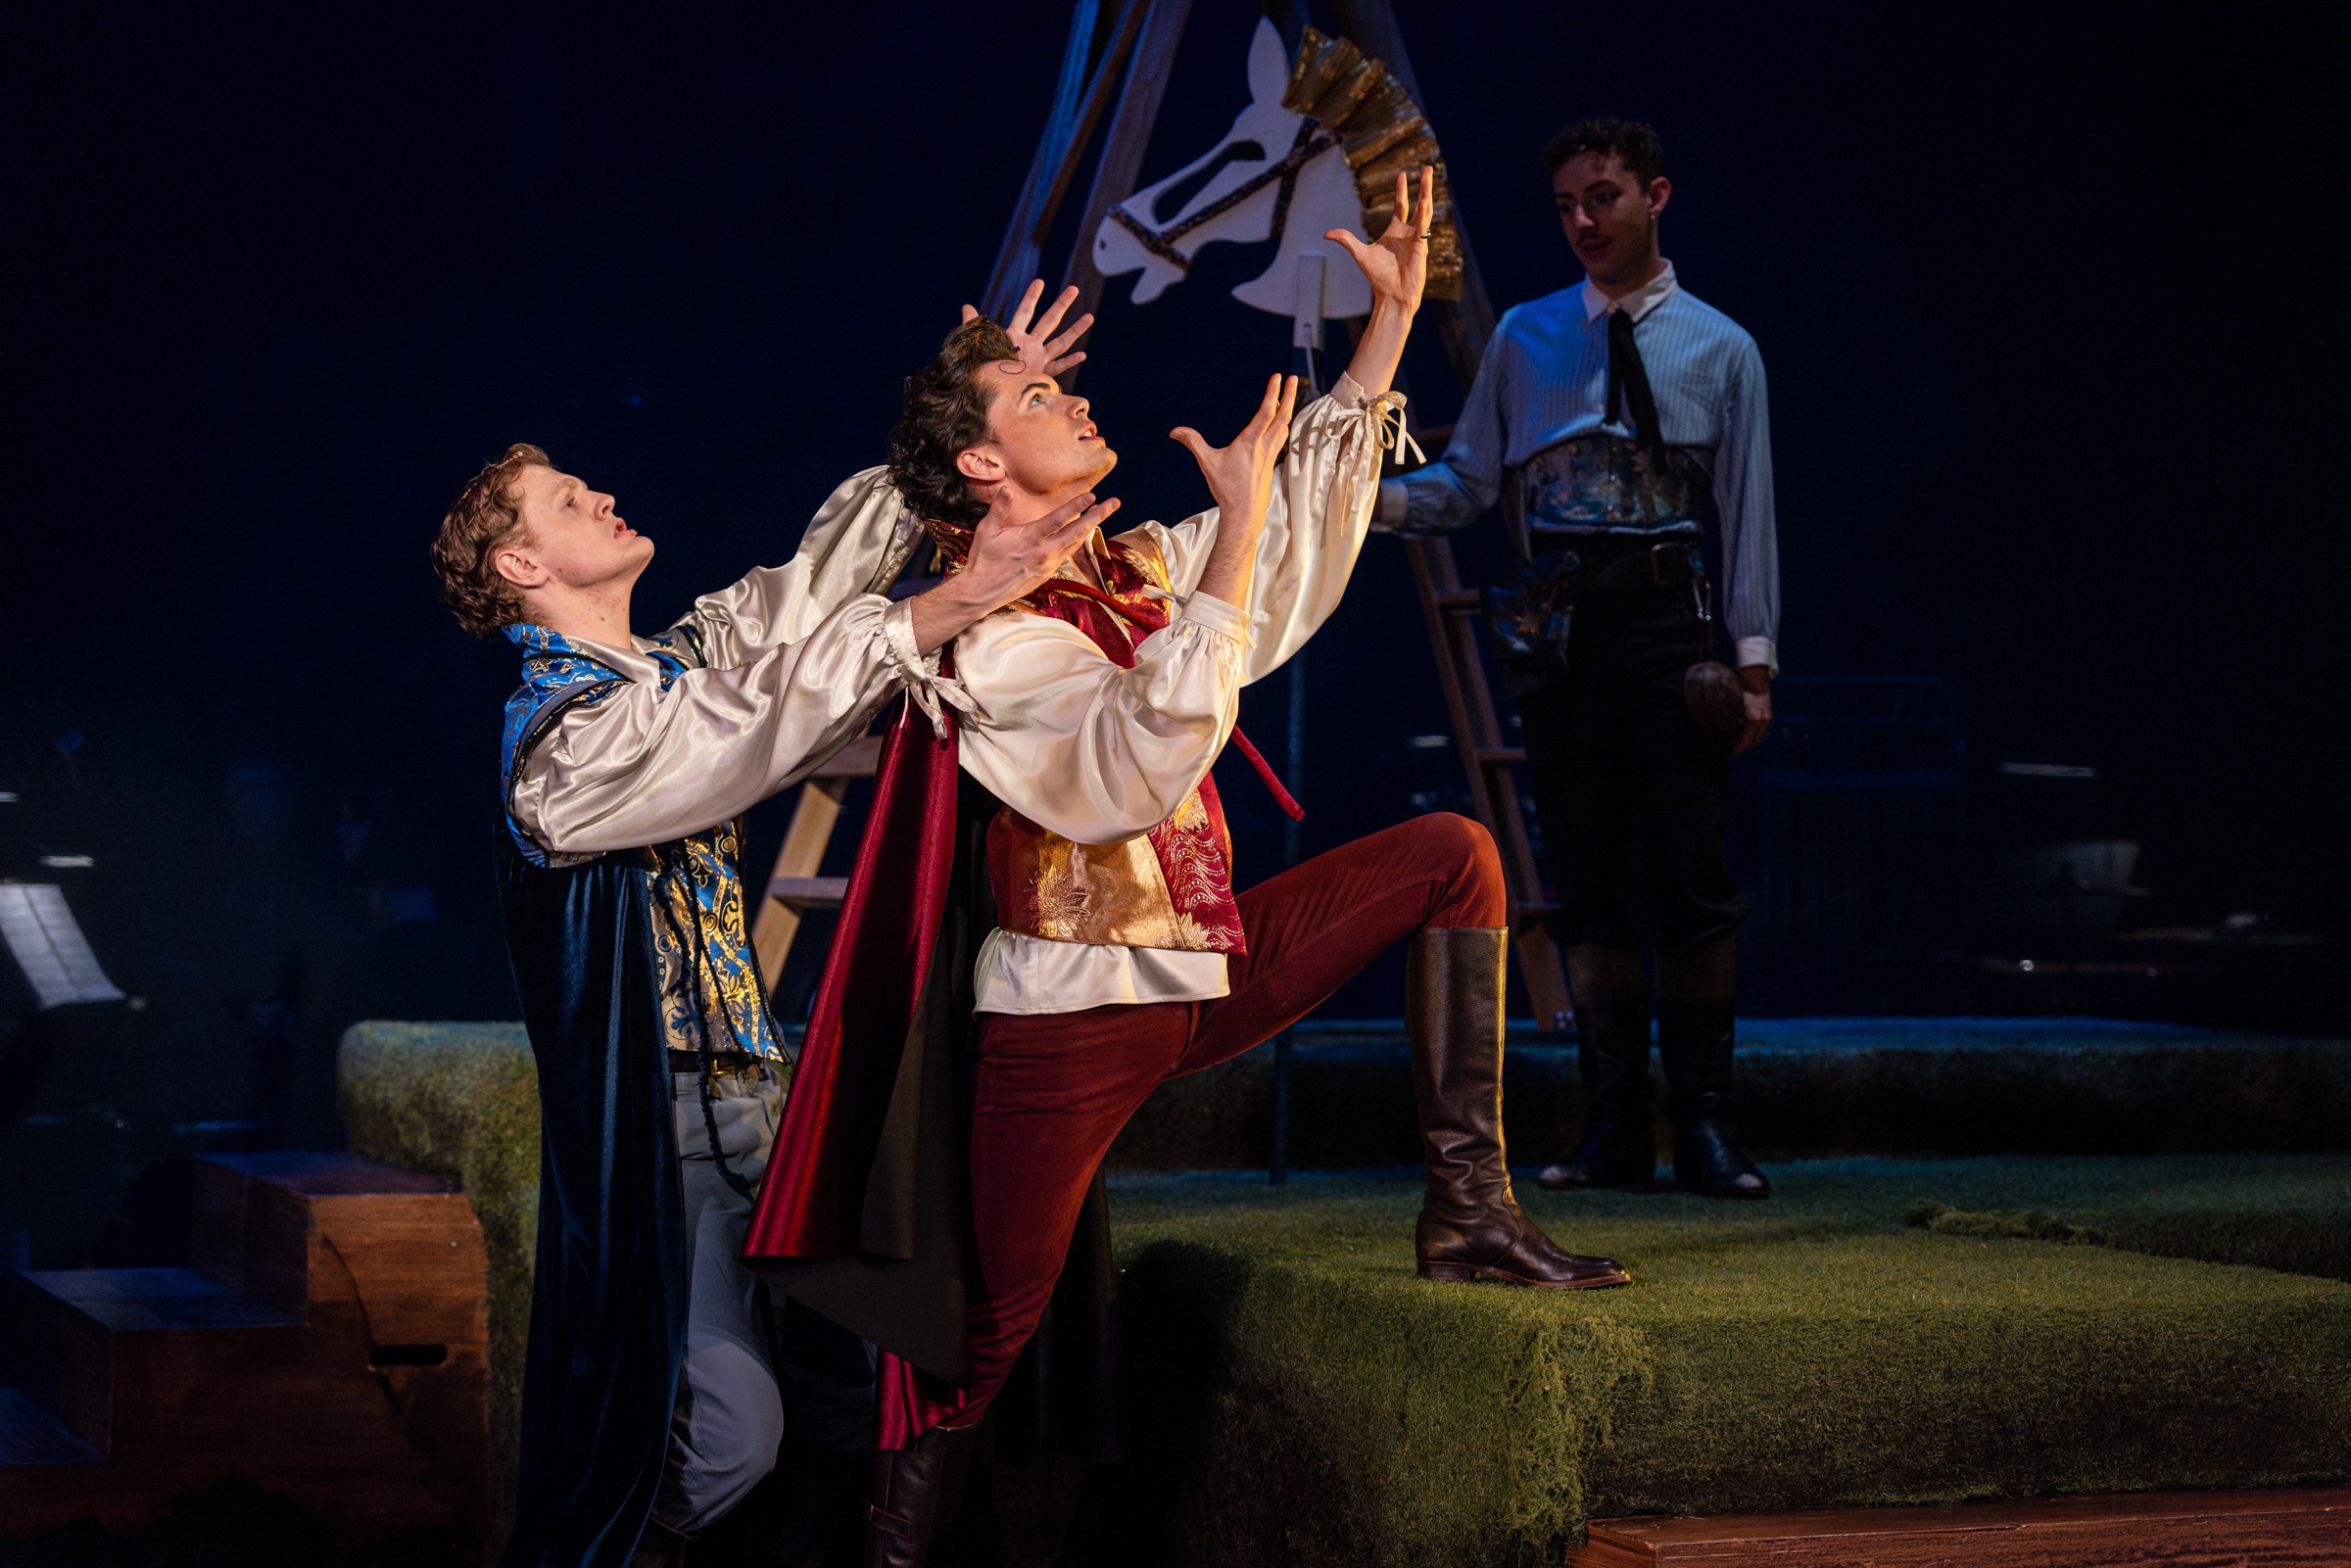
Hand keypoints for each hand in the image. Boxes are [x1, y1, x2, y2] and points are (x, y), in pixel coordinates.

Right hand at [908, 491, 1117, 653]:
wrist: (982, 592)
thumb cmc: (983, 559)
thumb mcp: (986, 530)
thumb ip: (999, 509)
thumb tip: (1007, 489)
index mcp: (1029, 539)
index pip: (1058, 519)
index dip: (1076, 506)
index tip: (1091, 496)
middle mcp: (1044, 552)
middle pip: (1077, 531)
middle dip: (1097, 515)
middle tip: (1114, 502)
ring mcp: (1048, 564)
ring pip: (1075, 543)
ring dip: (1091, 527)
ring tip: (1102, 513)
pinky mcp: (1048, 573)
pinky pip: (1068, 553)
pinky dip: (1078, 541)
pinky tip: (1083, 533)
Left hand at [960, 279, 1092, 377]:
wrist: (989, 395)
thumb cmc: (982, 369)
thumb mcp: (977, 345)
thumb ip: (972, 325)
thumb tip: (966, 306)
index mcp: (1014, 336)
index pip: (1025, 312)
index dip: (1031, 297)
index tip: (1040, 281)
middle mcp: (1029, 345)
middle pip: (1049, 321)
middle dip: (1061, 305)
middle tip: (1074, 289)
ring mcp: (1038, 359)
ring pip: (1060, 342)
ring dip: (1075, 330)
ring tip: (1090, 316)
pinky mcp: (1041, 374)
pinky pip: (1059, 367)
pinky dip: (1070, 361)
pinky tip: (1082, 354)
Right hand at [1173, 374, 1300, 608]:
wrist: (1245, 512)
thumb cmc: (1227, 489)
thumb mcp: (1207, 463)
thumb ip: (1193, 443)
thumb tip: (1175, 431)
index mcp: (1251, 442)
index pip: (1266, 411)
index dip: (1272, 392)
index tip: (1278, 377)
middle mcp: (1265, 445)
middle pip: (1282, 415)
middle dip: (1289, 395)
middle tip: (1293, 378)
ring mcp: (1270, 454)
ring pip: (1284, 426)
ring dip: (1288, 408)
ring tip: (1289, 396)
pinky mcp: (1271, 462)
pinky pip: (1281, 437)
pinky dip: (1283, 425)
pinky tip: (1281, 424)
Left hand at [1324, 165, 1434, 317]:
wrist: (1391, 295)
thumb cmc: (1379, 277)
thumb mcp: (1360, 254)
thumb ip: (1346, 240)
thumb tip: (1327, 234)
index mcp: (1396, 231)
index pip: (1401, 205)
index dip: (1401, 190)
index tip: (1402, 175)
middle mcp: (1408, 232)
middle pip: (1418, 204)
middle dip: (1423, 186)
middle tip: (1427, 168)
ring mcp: (1417, 239)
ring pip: (1425, 211)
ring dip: (1428, 192)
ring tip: (1429, 175)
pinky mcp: (1421, 247)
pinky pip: (1424, 226)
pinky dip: (1424, 213)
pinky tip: (1426, 200)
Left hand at [1733, 665, 1772, 756]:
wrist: (1755, 675)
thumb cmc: (1740, 688)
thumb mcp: (1732, 703)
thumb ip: (1727, 718)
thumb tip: (1718, 731)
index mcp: (1753, 718)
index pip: (1746, 740)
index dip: (1737, 749)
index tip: (1729, 754)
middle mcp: (1763, 719)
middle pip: (1753, 742)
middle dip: (1742, 749)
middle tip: (1729, 753)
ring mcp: (1768, 718)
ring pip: (1759, 739)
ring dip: (1748, 745)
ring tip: (1735, 748)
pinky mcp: (1768, 716)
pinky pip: (1761, 732)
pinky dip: (1753, 738)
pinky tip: (1742, 738)